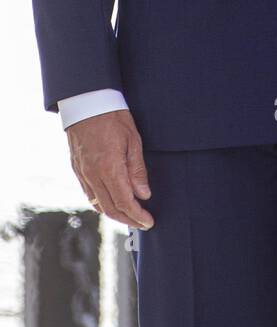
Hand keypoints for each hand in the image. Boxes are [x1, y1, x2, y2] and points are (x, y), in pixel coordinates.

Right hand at [66, 109, 153, 229]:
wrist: (87, 102)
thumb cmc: (113, 117)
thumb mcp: (133, 140)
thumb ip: (137, 170)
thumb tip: (144, 194)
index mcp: (109, 168)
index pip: (125, 202)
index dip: (137, 216)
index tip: (148, 222)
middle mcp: (93, 175)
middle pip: (110, 208)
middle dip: (128, 219)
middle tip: (142, 223)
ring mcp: (83, 173)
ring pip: (97, 204)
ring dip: (114, 214)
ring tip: (130, 216)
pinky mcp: (77, 169)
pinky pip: (89, 194)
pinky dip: (101, 204)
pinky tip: (111, 203)